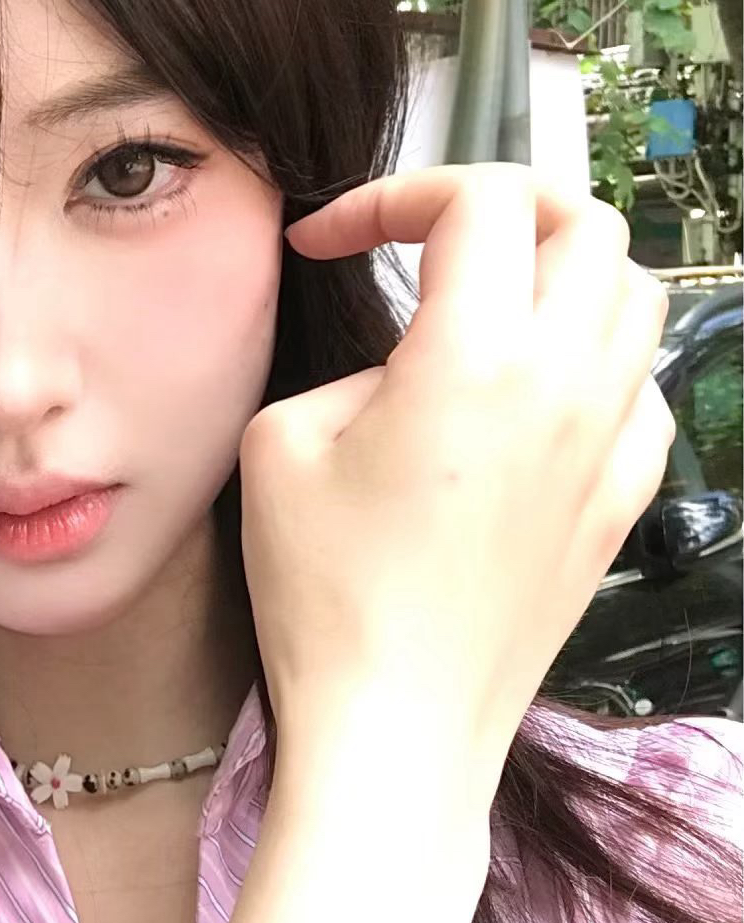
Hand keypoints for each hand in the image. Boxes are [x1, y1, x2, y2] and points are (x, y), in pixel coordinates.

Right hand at [239, 163, 673, 790]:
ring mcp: (608, 444)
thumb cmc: (326, 595)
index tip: (328, 241)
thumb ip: (347, 368)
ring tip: (491, 300)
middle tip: (428, 238)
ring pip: (634, 296)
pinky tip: (538, 393)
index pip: (478, 201)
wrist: (399, 727)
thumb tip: (399, 370)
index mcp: (475, 357)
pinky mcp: (621, 501)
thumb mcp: (281, 445)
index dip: (393, 195)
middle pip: (583, 222)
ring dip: (562, 270)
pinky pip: (642, 388)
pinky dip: (598, 358)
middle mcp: (564, 384)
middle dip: (501, 204)